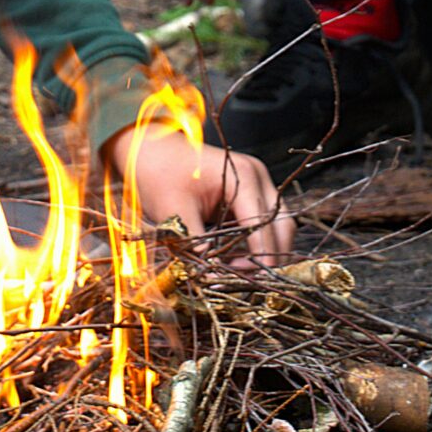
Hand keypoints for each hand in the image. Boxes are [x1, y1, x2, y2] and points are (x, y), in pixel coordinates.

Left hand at [102, 124, 292, 264]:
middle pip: (282, 226)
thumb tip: (210, 274)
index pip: (263, 223)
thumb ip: (195, 244)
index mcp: (243, 176)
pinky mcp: (249, 195)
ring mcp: (257, 185)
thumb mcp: (174, 212)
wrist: (149, 149)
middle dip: (268, 257)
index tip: (247, 282)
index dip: (259, 256)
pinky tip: (233, 261)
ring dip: (264, 253)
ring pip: (278, 227)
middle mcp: (258, 178)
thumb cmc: (159, 175)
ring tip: (236, 274)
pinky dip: (254, 245)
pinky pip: (263, 224)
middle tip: (244, 282)